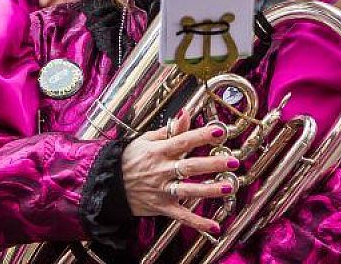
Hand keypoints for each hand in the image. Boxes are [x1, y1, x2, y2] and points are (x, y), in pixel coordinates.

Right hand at [121, 111, 238, 235]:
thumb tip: (186, 113)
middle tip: (233, 161)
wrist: (107, 184)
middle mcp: (161, 170)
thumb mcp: (146, 139)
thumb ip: (170, 129)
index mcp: (159, 151)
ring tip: (228, 187)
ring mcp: (162, 190)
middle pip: (190, 166)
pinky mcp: (161, 207)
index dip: (201, 135)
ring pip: (188, 190)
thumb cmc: (129, 159)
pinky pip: (181, 216)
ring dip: (209, 190)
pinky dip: (197, 222)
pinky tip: (214, 226)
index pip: (183, 141)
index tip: (219, 131)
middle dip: (213, 164)